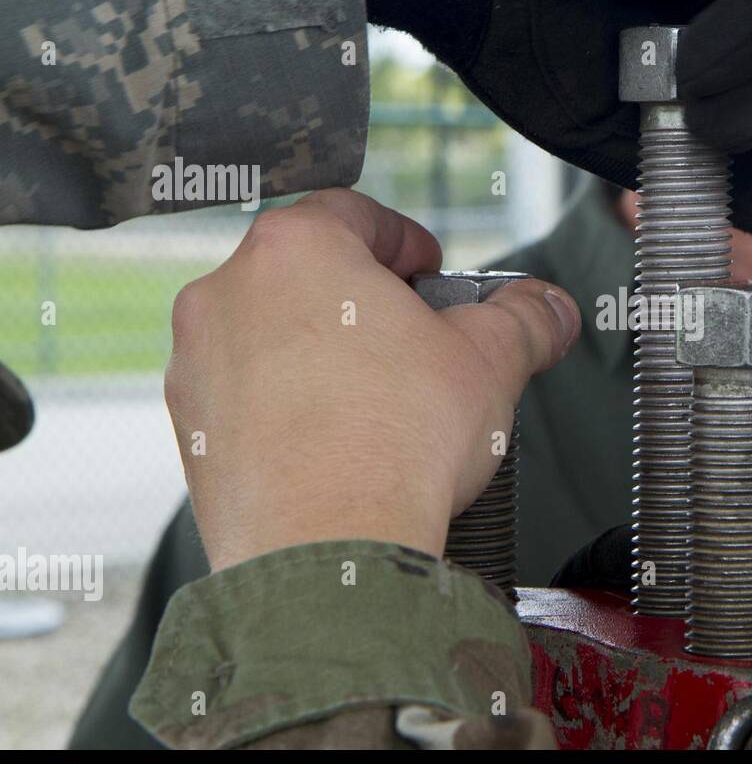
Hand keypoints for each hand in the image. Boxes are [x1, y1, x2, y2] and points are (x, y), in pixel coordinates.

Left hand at [164, 189, 579, 570]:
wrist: (329, 551)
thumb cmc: (397, 444)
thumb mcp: (491, 361)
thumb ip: (525, 320)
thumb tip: (549, 310)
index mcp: (297, 249)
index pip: (355, 212)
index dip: (406, 240)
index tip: (429, 270)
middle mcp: (229, 293)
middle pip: (307, 273)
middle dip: (365, 300)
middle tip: (415, 341)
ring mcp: (198, 364)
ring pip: (270, 335)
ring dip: (322, 352)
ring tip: (380, 402)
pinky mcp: (191, 430)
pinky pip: (245, 397)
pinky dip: (287, 407)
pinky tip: (339, 445)